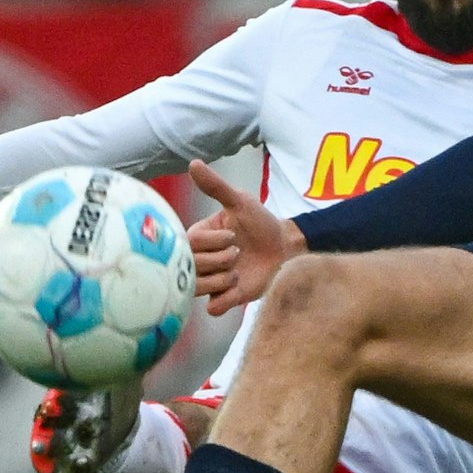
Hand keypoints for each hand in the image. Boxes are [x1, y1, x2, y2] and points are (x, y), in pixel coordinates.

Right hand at [187, 159, 303, 315]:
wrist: (283, 246)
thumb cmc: (259, 221)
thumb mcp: (240, 201)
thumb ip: (216, 187)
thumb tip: (193, 164)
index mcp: (198, 237)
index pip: (189, 246)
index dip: (213, 243)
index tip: (233, 236)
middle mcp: (199, 260)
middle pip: (193, 269)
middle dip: (221, 261)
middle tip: (238, 254)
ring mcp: (210, 280)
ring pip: (197, 289)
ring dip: (221, 281)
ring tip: (237, 272)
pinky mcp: (224, 298)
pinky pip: (212, 308)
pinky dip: (224, 300)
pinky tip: (238, 288)